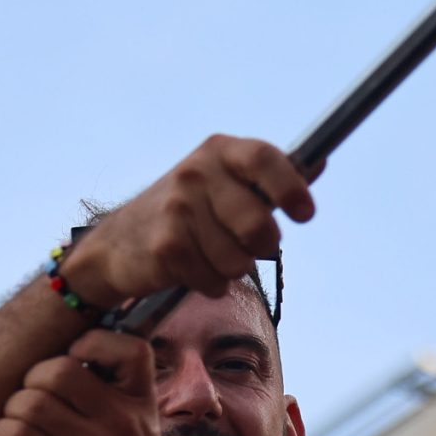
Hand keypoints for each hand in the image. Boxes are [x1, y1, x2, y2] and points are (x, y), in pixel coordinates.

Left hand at [0, 328, 187, 435]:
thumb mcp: (141, 425)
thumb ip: (111, 393)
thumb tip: (57, 357)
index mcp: (142, 400)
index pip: (127, 347)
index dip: (90, 341)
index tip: (74, 358)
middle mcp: (122, 420)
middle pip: (60, 370)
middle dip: (33, 378)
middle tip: (30, 395)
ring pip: (32, 403)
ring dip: (12, 409)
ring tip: (14, 421)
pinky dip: (1, 433)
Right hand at [59, 135, 315, 306]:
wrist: (117, 245)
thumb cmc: (185, 213)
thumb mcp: (224, 182)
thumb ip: (269, 177)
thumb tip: (319, 162)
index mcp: (219, 151)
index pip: (264, 158)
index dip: (290, 188)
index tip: (305, 214)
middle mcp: (195, 173)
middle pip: (258, 223)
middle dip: (262, 246)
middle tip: (252, 247)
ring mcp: (177, 208)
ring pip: (238, 260)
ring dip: (231, 269)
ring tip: (211, 257)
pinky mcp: (165, 245)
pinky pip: (213, 279)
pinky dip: (209, 284)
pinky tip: (193, 271)